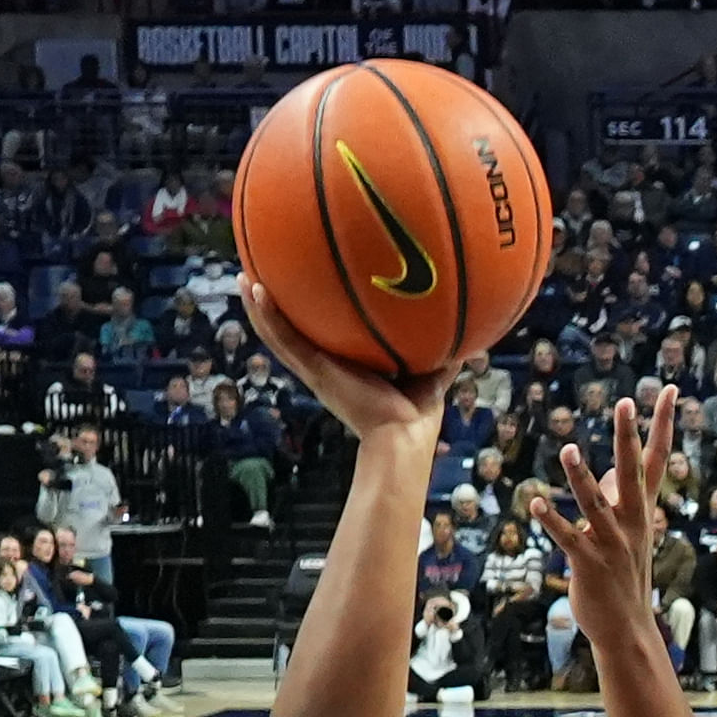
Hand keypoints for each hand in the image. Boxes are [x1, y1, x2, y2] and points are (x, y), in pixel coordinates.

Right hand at [238, 278, 455, 441]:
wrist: (402, 438)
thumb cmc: (416, 416)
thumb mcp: (432, 374)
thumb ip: (445, 353)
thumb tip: (473, 335)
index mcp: (347, 367)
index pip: (324, 338)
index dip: (312, 317)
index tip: (304, 291)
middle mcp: (326, 366)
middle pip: (294, 332)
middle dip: (278, 307)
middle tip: (261, 278)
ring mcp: (316, 369)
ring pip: (278, 334)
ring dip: (259, 306)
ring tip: (244, 277)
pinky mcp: (314, 371)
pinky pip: (284, 338)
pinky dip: (266, 315)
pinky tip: (253, 289)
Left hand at [534, 408, 674, 642]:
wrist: (627, 628)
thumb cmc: (623, 576)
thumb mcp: (628, 533)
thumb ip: (619, 499)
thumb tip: (611, 473)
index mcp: (642, 510)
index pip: (658, 458)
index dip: (664, 424)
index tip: (671, 390)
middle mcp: (632, 522)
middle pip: (632, 473)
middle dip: (628, 438)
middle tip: (626, 403)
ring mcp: (611, 543)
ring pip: (595, 504)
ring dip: (581, 478)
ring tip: (568, 449)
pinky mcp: (588, 564)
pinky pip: (568, 539)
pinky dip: (552, 521)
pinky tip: (536, 504)